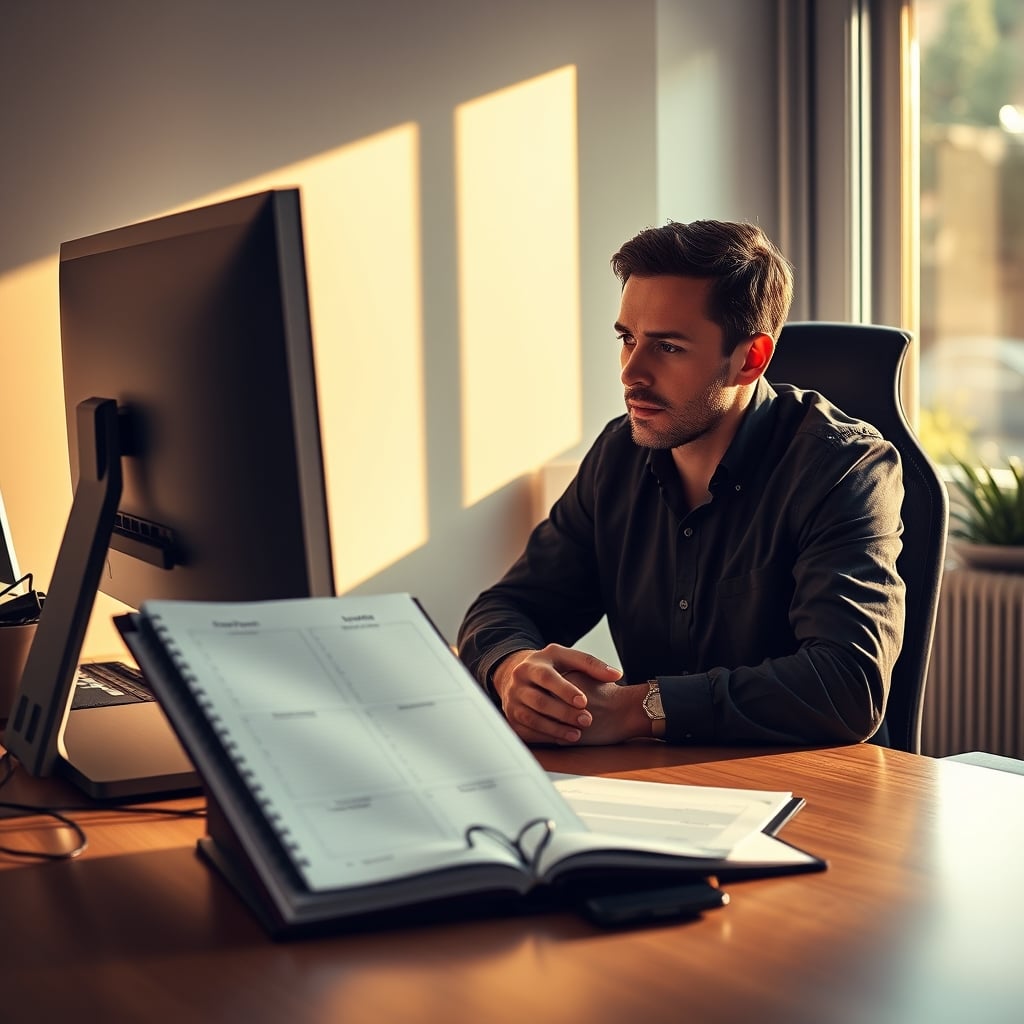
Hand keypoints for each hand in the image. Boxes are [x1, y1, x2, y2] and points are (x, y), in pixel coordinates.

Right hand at [491, 645, 644, 745]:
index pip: (547, 678)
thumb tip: (616, 675)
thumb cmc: (549, 666)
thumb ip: (591, 664)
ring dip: (555, 729)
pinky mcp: (511, 718)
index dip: (565, 690)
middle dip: (564, 713)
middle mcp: (518, 683)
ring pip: (532, 719)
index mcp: (532, 665)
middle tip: (587, 720)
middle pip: (540, 701)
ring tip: (577, 735)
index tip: (584, 701)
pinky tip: (563, 739)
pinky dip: (545, 736)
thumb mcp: (566, 658)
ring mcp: (512, 701)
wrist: (515, 674)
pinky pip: (527, 731)